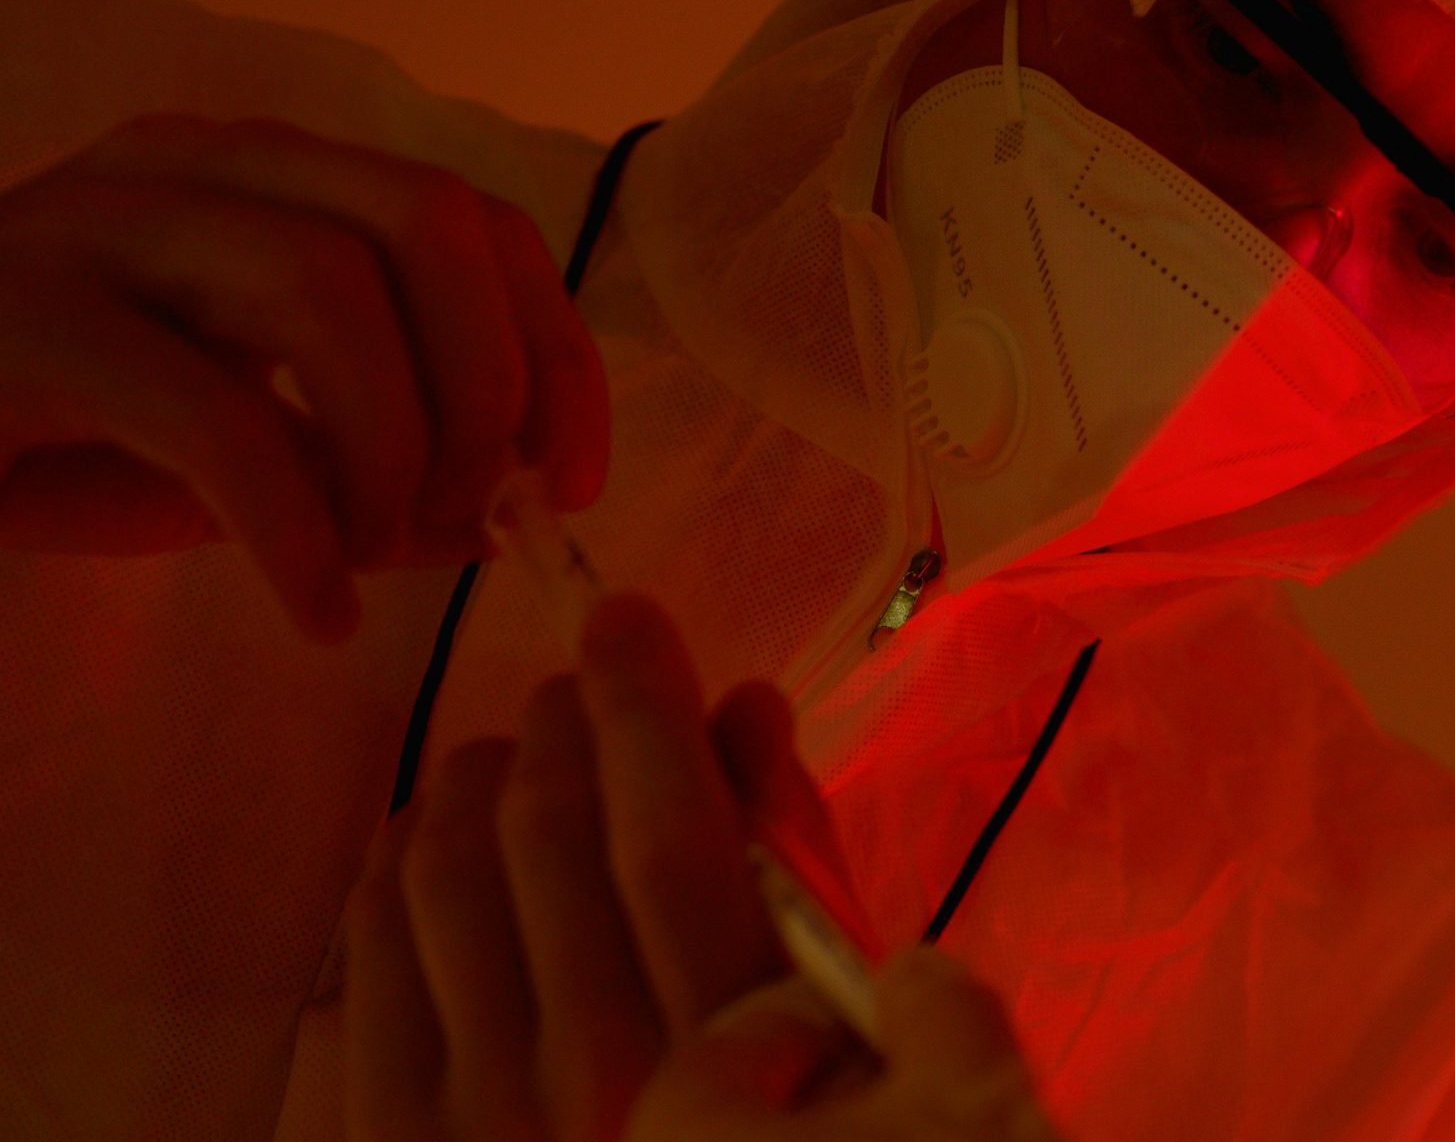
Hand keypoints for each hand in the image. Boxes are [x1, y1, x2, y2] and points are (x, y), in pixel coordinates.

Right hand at [0, 114, 608, 639]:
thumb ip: (370, 469)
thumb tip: (504, 512)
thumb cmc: (43, 439)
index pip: (472, 219)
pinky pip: (213, 413)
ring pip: (329, 293)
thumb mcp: (240, 453)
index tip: (575, 476)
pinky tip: (314, 608)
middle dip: (491, 386)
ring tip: (372, 556)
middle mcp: (191, 167)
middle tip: (478, 514)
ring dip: (391, 449)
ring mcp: (93, 225)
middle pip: (427, 222)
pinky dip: (295, 528)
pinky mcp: (18, 320)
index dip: (555, 347)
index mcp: (262, 177)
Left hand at [345, 593, 1056, 1141]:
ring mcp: (478, 1111)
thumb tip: (745, 704)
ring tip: (517, 754)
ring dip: (480, 776)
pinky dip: (399, 860)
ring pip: (446, 870)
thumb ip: (796, 869)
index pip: (671, 830)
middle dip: (565, 720)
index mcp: (727, 1048)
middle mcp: (597, 1074)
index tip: (628, 618)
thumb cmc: (776, 1130)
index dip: (643, 704)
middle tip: (583, 684)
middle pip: (551, 831)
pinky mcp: (390, 1135)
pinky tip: (434, 834)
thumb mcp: (832, 1021)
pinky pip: (367, 948)